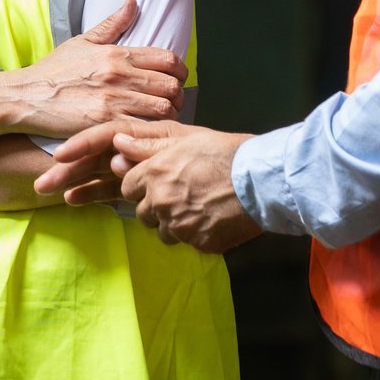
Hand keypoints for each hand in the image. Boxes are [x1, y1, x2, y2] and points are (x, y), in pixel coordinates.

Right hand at [0, 0, 185, 137]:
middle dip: (178, 96)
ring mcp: (112, 100)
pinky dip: (150, 132)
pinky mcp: (104, 123)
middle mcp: (118, 74)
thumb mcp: (82, 41)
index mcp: (116, 53)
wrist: (25, 96)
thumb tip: (133, 1)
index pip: (167, 58)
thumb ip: (112, 24)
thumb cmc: (54, 70)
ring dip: (168, 116)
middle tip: (173, 103)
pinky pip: (142, 129)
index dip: (180, 71)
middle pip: (171, 85)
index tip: (177, 80)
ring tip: (162, 120)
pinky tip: (145, 133)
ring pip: (163, 109)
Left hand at [36, 119, 261, 252]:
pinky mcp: (197, 243)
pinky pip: (184, 241)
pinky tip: (210, 217)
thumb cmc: (225, 152)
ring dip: (171, 220)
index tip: (143, 179)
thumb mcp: (183, 136)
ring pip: (159, 228)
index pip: (125, 183)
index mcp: (153, 171)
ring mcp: (178, 224)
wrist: (263, 180)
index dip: (135, 180)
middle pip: (140, 209)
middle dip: (151, 202)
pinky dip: (193, 232)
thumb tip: (116, 144)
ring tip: (198, 202)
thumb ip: (146, 142)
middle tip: (180, 190)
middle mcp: (160, 200)